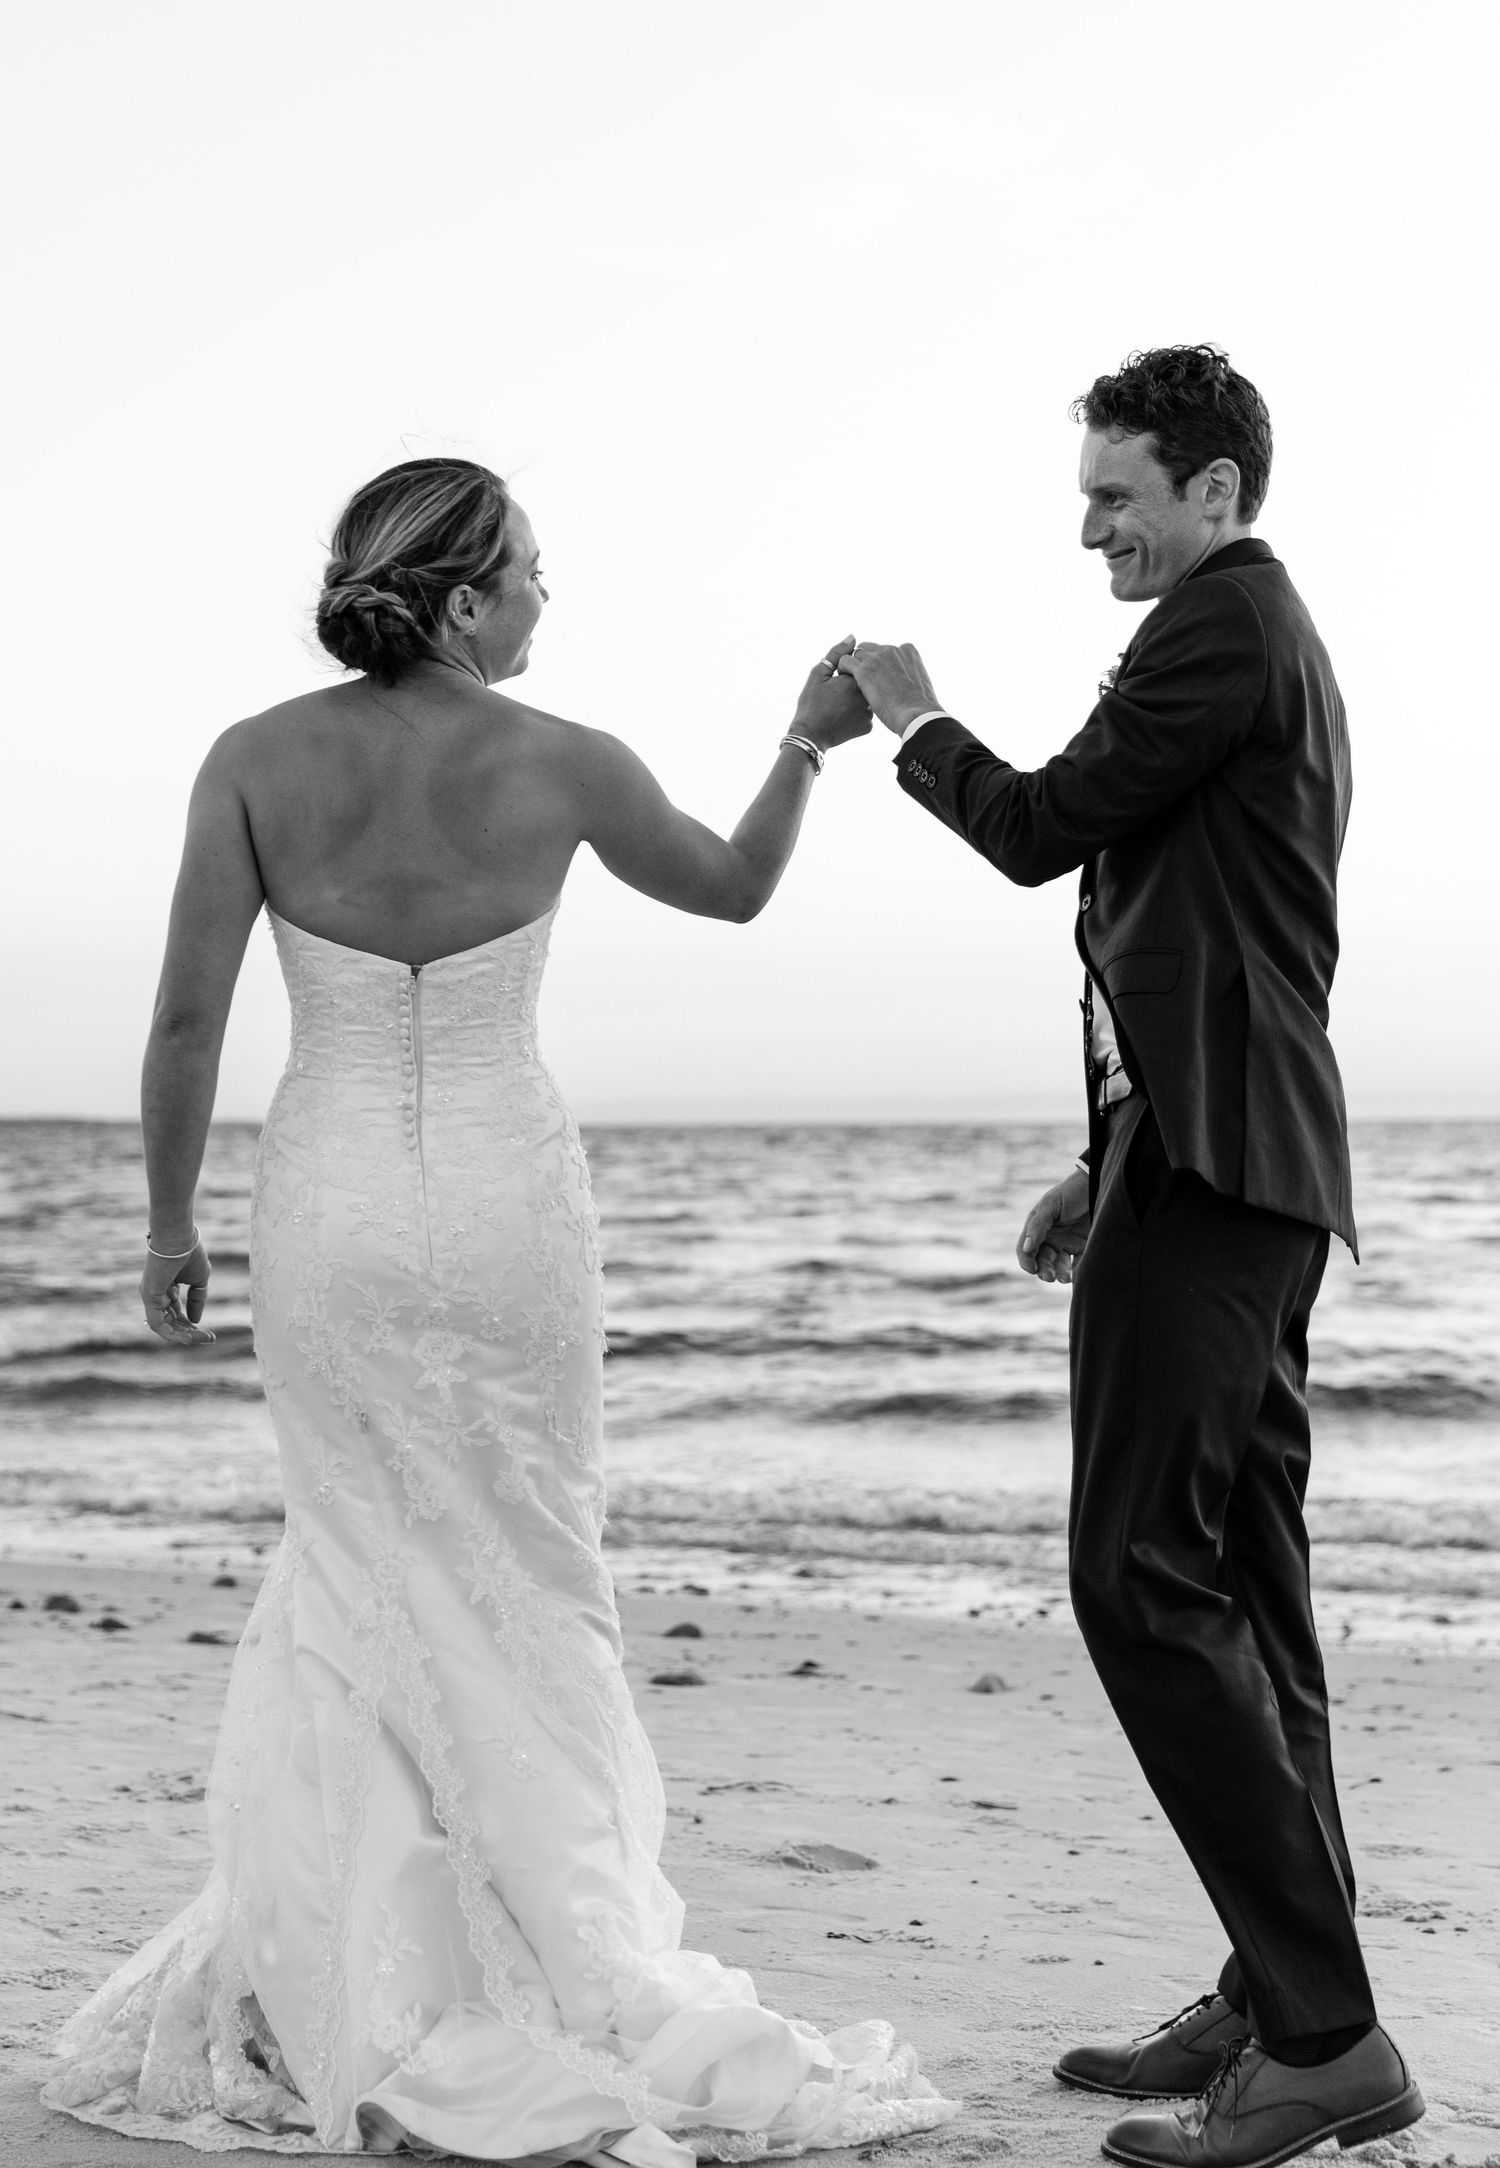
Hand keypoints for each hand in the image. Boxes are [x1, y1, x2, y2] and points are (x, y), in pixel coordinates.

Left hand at [141, 1237, 214, 1344]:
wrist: (178, 1240)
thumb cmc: (189, 1254)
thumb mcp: (199, 1280)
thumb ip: (198, 1300)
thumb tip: (196, 1320)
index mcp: (167, 1288)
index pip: (177, 1312)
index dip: (192, 1324)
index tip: (210, 1334)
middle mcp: (157, 1294)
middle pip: (172, 1322)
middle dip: (190, 1333)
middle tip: (209, 1339)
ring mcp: (152, 1297)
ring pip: (165, 1327)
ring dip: (184, 1336)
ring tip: (203, 1339)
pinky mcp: (150, 1299)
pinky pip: (159, 1325)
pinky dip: (173, 1334)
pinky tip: (188, 1338)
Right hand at [790, 636, 873, 752]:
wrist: (810, 735)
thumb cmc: (811, 703)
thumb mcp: (819, 674)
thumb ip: (837, 653)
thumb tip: (853, 637)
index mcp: (856, 679)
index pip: (858, 667)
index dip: (843, 674)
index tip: (833, 685)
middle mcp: (867, 695)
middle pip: (865, 682)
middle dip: (851, 686)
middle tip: (835, 697)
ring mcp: (870, 712)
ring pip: (866, 698)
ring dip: (856, 699)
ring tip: (838, 708)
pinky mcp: (869, 726)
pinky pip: (866, 714)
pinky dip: (857, 714)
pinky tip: (843, 718)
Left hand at [837, 641, 942, 734]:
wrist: (916, 715)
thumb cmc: (920, 709)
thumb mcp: (921, 685)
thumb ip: (910, 677)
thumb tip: (906, 684)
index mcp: (908, 651)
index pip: (887, 650)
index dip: (882, 664)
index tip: (881, 678)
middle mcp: (892, 650)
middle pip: (870, 649)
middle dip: (866, 662)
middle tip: (863, 680)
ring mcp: (877, 658)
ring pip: (857, 653)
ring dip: (853, 666)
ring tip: (852, 682)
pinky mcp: (864, 670)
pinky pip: (845, 661)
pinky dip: (842, 669)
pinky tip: (843, 682)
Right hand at [1016, 1169, 1090, 1284]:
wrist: (1099, 1184)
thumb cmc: (1071, 1191)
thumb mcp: (1051, 1204)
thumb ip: (1038, 1225)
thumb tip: (1027, 1248)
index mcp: (1037, 1228)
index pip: (1026, 1250)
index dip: (1026, 1261)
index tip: (1033, 1269)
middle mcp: (1051, 1238)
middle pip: (1042, 1261)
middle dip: (1044, 1271)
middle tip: (1050, 1276)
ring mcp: (1067, 1244)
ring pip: (1059, 1266)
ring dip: (1059, 1274)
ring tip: (1065, 1278)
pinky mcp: (1084, 1248)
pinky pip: (1078, 1265)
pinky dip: (1076, 1272)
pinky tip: (1078, 1275)